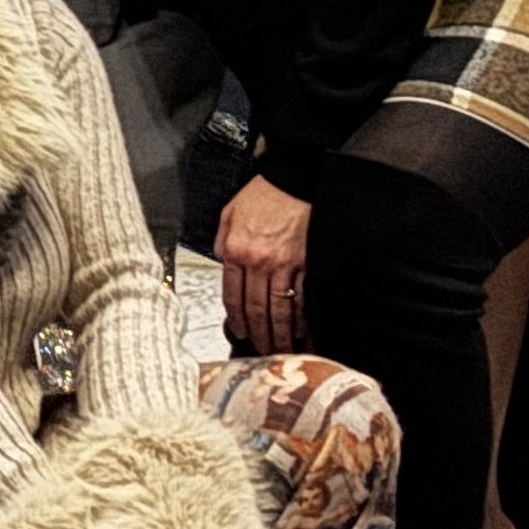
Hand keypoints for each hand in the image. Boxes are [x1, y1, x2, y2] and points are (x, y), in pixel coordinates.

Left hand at [214, 174, 310, 352]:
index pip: (232, 296)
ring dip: (280, 334)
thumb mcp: (228, 214)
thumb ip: (222, 242)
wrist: (292, 179)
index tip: (239, 333)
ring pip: (280, 309)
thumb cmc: (262, 193)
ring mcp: (284, 264)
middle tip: (262, 350)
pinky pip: (303, 298)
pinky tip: (304, 332)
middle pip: (256, 309)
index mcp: (235, 250)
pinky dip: (303, 319)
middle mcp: (258, 261)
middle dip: (259, 334)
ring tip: (282, 349)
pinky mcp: (306, 263)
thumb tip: (223, 263)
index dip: (236, 320)